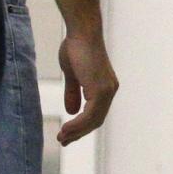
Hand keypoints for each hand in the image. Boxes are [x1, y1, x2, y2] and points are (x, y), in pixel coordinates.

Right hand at [57, 26, 119, 143]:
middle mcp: (110, 90)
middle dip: (79, 133)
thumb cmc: (76, 47)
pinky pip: (90, 114)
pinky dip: (78, 124)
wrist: (81, 32)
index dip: (81, 126)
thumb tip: (71, 111)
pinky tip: (66, 129)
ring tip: (62, 138)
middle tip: (63, 141)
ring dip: (77, 131)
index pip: (95, 114)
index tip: (67, 134)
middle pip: (96, 120)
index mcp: (104, 87)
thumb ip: (73, 92)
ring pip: (94, 120)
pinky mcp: (101, 90)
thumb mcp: (72, 75)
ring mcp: (107, 91)